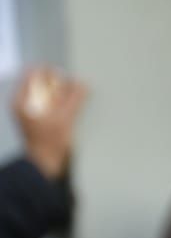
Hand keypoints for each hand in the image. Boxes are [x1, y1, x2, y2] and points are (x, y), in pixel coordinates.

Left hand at [11, 66, 87, 181]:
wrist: (45, 166)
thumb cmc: (50, 144)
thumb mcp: (64, 119)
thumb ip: (73, 100)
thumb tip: (82, 83)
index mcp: (21, 100)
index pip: (33, 73)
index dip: (50, 72)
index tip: (66, 78)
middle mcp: (23, 104)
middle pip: (41, 83)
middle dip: (59, 85)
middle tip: (73, 90)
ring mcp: (31, 112)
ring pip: (47, 94)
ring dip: (62, 96)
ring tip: (74, 102)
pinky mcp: (40, 121)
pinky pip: (51, 105)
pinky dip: (62, 105)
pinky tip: (71, 112)